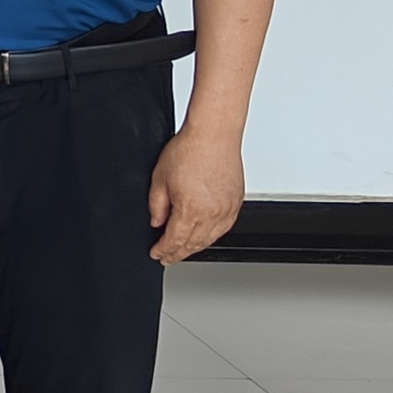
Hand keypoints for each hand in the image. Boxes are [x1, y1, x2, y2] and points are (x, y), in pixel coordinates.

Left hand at [148, 121, 244, 263]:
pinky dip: (211, 236)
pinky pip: (223, 228)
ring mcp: (226, 210)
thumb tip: (156, 221)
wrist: (214, 134)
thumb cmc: (190, 150)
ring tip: (183, 250)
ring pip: (209, 239)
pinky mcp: (236, 203)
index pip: (174, 241)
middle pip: (193, 244)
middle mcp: (211, 214)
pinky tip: (203, 236)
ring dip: (194, 247)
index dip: (163, 251)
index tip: (157, 254)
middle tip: (168, 257)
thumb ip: (156, 205)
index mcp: (191, 210)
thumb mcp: (160, 178)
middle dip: (178, 253)